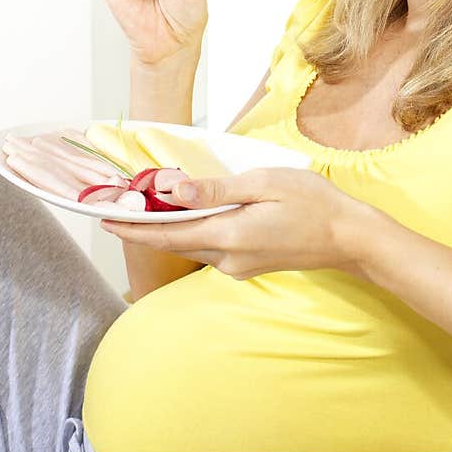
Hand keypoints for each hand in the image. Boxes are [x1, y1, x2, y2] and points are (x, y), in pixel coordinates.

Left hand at [100, 168, 374, 279]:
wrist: (348, 238)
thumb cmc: (313, 204)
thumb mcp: (263, 184)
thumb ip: (215, 190)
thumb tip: (174, 191)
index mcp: (229, 236)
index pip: (167, 234)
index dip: (132, 228)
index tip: (103, 219)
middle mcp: (227, 259)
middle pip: (175, 242)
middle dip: (144, 226)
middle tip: (117, 206)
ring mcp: (237, 267)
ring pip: (192, 245)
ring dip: (168, 229)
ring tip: (145, 207)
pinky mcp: (246, 266)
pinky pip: (210, 247)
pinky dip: (193, 232)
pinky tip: (189, 215)